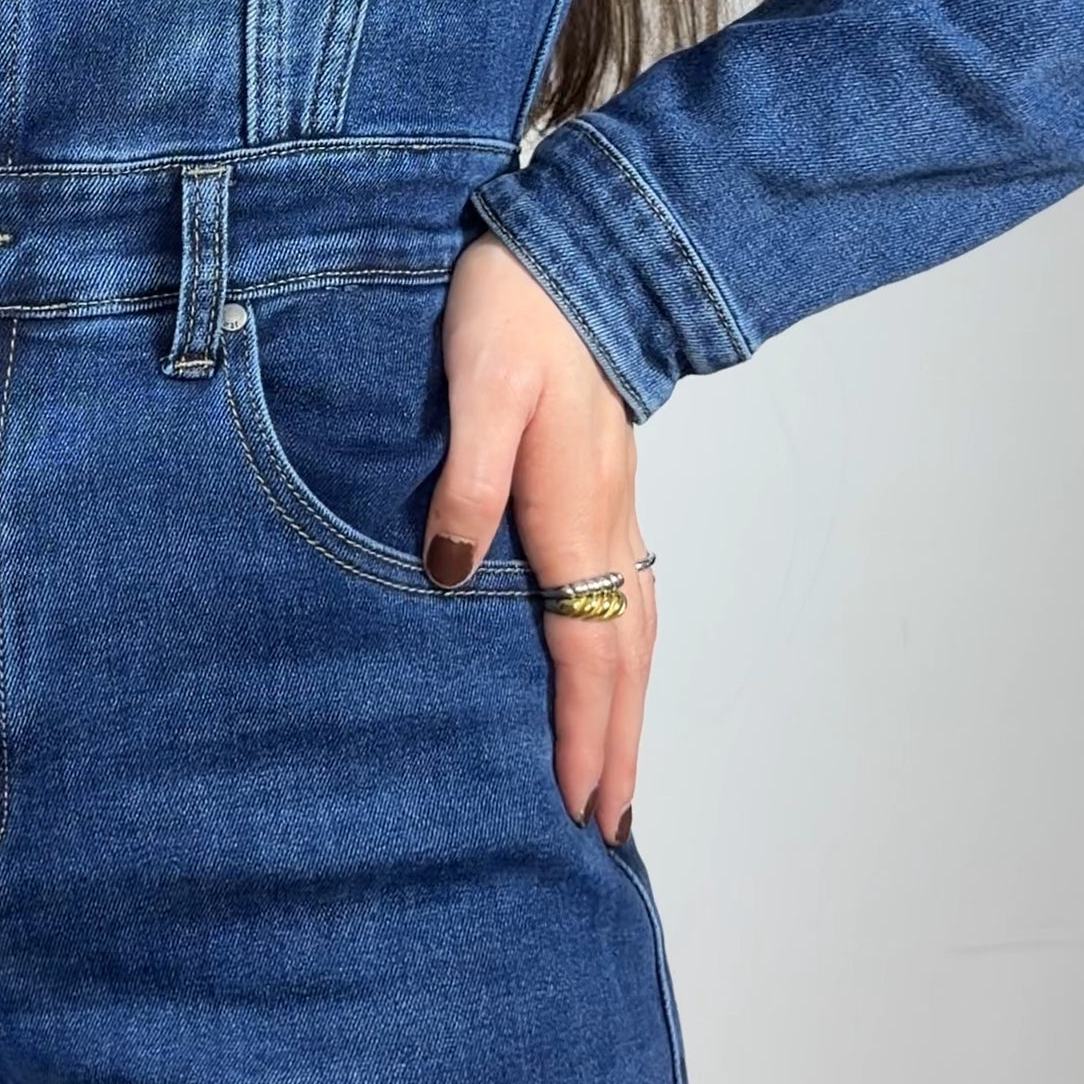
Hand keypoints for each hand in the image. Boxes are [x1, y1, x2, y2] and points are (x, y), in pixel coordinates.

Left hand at [421, 233, 653, 845]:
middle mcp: (606, 523)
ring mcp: (613, 509)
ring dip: (628, 713)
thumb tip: (450, 576)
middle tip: (610, 831)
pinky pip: (625, 600)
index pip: (584, 650)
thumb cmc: (514, 312)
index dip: (581, 733)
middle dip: (617, 750)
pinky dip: (625, 659)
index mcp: (573, 512)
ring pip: (633, 635)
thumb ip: (467, 482)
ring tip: (619, 780)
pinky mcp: (604, 491)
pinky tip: (609, 675)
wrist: (569, 252)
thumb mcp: (478, 388)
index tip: (579, 806)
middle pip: (622, 662)